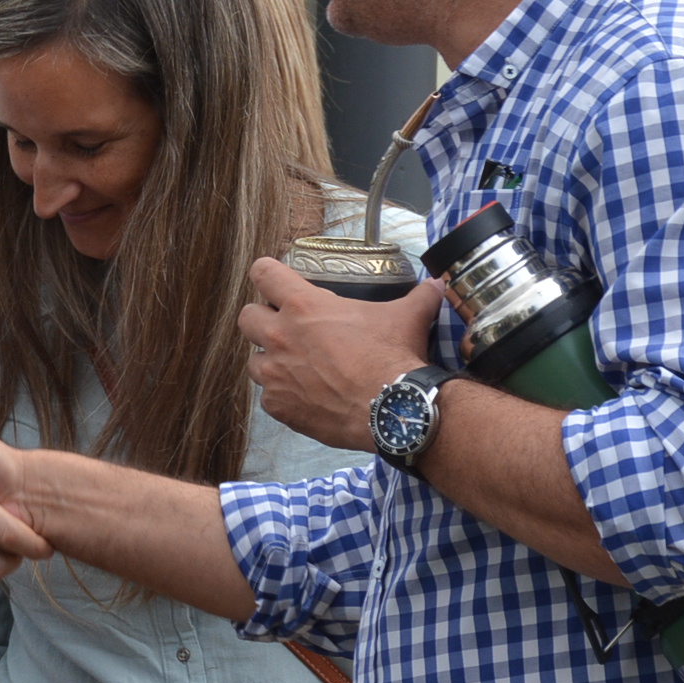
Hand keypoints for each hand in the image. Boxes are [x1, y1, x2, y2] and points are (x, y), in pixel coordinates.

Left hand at [238, 261, 444, 451]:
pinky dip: (282, 395)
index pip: (263, 273)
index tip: (277, 282)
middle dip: (262, 319)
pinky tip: (304, 395)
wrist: (391, 409)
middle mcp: (281, 336)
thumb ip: (420, 296)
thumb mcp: (407, 317)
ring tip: (294, 366)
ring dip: (270, 360)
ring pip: (253, 361)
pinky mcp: (279, 406)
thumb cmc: (392, 357)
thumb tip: (437, 285)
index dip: (268, 274)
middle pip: (246, 317)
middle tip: (285, 328)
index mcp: (303, 305)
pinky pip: (267, 397)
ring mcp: (275, 374)